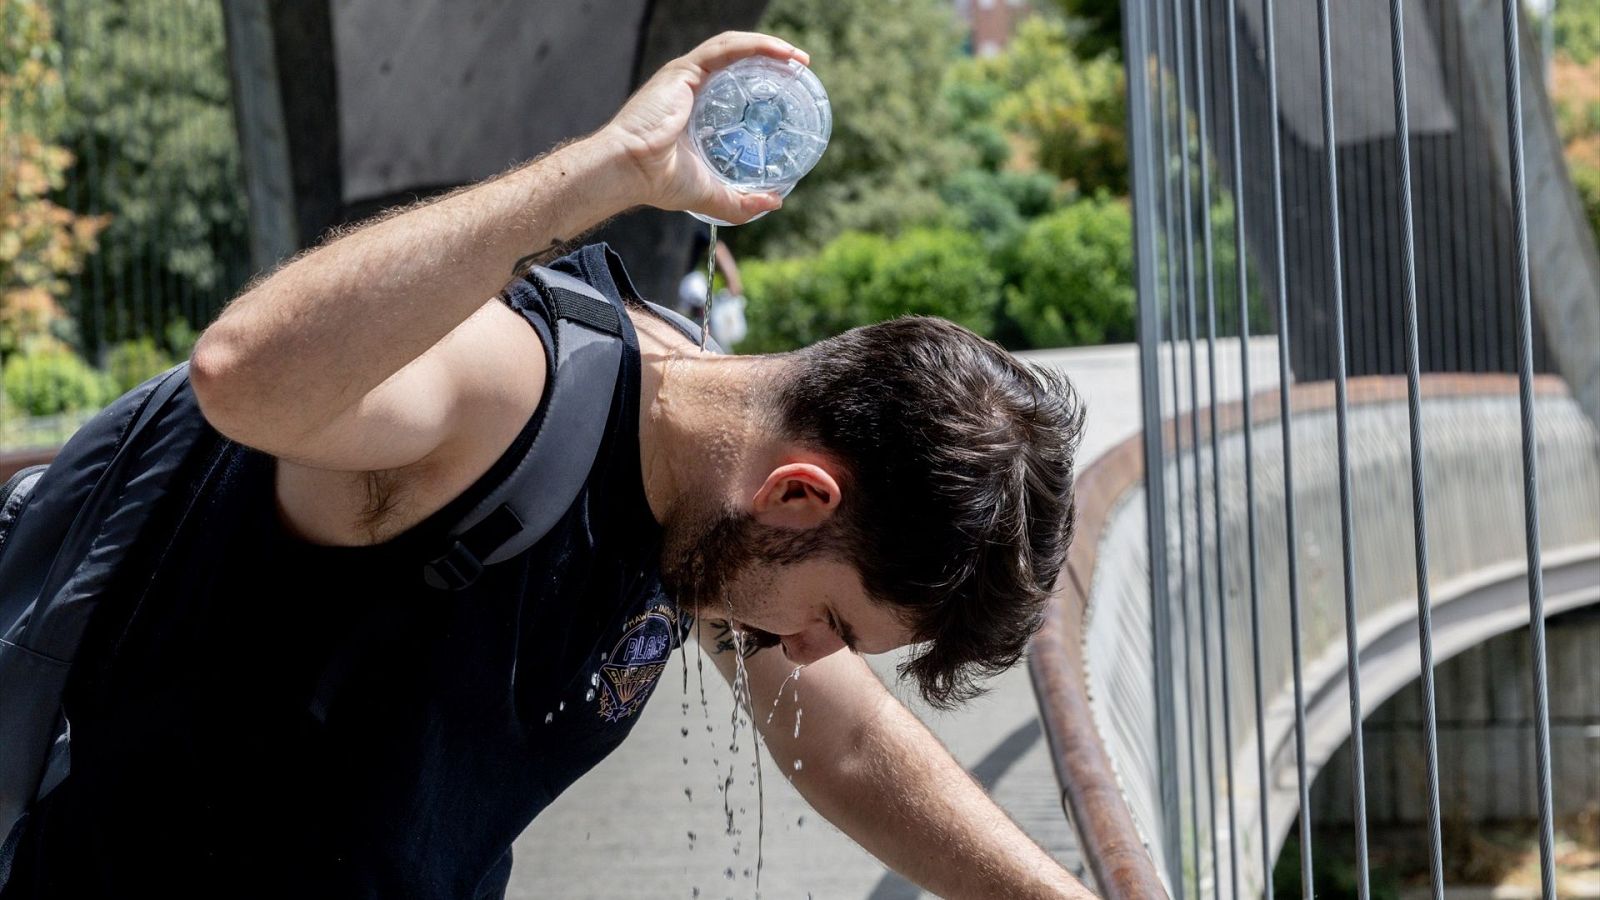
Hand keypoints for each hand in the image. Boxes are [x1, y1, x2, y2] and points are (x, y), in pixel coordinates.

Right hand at [599, 31, 809, 223]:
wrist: (630, 170)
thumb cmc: (658, 181)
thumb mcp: (710, 193)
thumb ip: (740, 201)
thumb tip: (774, 202)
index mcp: (695, 110)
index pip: (733, 85)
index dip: (762, 82)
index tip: (790, 92)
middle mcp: (691, 87)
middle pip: (737, 61)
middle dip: (772, 59)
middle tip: (800, 71)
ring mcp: (687, 75)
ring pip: (734, 48)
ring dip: (770, 47)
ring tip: (798, 59)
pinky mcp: (685, 70)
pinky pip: (727, 48)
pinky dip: (755, 45)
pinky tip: (780, 52)